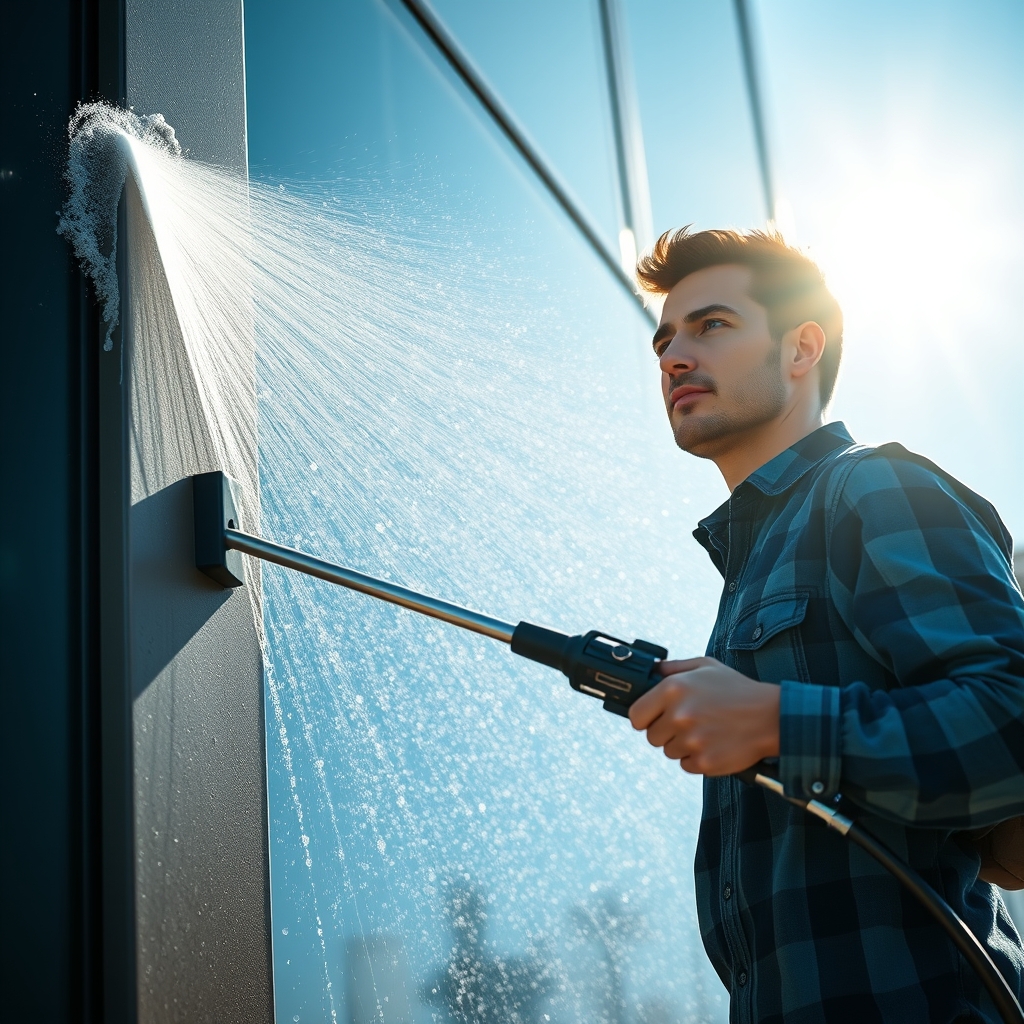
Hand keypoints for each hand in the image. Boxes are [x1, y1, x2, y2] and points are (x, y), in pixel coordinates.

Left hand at [628, 657, 779, 775]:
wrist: (771, 716)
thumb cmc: (737, 689)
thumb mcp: (705, 666)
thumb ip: (673, 667)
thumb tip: (651, 671)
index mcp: (673, 689)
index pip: (636, 715)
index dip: (645, 718)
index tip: (655, 718)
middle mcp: (678, 715)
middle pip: (652, 737)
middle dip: (666, 732)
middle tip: (688, 723)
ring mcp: (691, 741)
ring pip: (669, 751)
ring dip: (682, 745)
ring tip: (705, 731)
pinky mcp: (704, 762)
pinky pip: (687, 765)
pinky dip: (697, 758)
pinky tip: (713, 743)